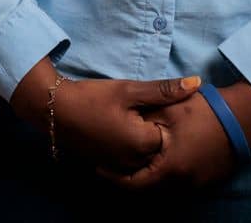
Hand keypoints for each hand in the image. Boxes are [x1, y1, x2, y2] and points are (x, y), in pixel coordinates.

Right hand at [10, 59, 203, 174]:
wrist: (53, 109)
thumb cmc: (93, 98)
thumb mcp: (130, 90)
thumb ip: (164, 90)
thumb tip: (197, 84)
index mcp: (142, 144)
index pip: (169, 134)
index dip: (161, 116)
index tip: (147, 104)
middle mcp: (133, 161)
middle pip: (157, 147)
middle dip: (153, 129)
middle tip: (136, 111)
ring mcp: (118, 166)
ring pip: (142, 154)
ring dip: (140, 138)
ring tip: (126, 118)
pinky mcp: (106, 164)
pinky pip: (127, 159)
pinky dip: (127, 146)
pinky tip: (117, 128)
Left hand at [92, 87, 244, 193]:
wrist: (243, 118)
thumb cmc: (205, 111)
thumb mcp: (168, 111)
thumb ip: (143, 123)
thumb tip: (121, 129)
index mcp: (170, 169)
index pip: (134, 183)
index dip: (114, 177)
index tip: (99, 167)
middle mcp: (183, 184)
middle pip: (146, 191)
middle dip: (127, 180)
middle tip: (111, 167)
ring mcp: (196, 186)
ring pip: (162, 190)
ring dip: (145, 180)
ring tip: (130, 165)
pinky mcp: (206, 182)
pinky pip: (177, 186)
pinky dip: (163, 179)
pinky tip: (156, 163)